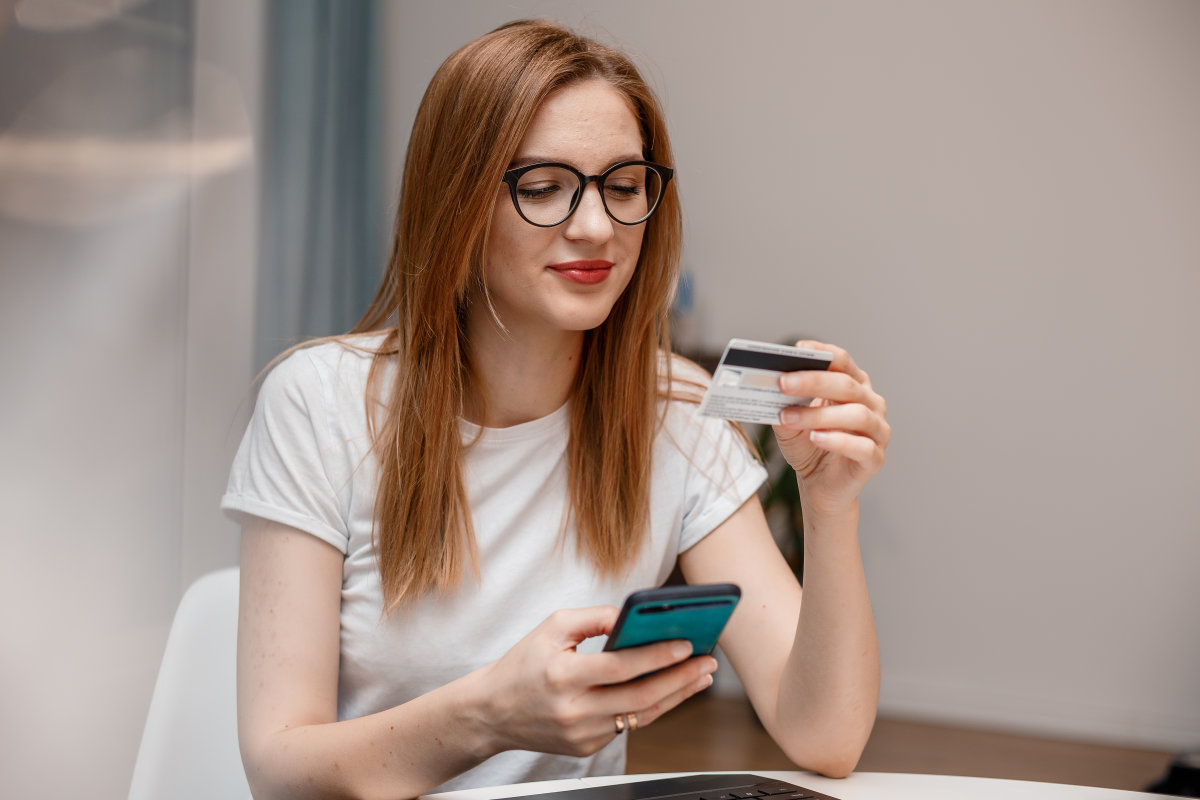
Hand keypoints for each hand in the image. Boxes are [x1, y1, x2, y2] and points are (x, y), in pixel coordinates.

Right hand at [475, 606, 717, 756]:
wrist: (493, 712)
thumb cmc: (524, 663)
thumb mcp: (552, 627)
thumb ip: (594, 617)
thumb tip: (633, 615)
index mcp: (563, 675)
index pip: (620, 666)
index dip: (657, 655)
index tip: (687, 644)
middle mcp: (574, 709)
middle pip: (640, 696)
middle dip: (681, 678)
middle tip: (707, 662)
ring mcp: (582, 733)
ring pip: (641, 715)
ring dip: (676, 695)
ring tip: (700, 676)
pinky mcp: (587, 747)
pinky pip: (627, 725)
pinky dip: (652, 706)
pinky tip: (671, 690)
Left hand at [772, 341, 889, 516]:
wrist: (819, 484)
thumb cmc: (807, 446)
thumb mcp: (789, 422)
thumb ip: (784, 403)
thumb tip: (770, 387)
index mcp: (853, 386)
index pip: (842, 361)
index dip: (823, 352)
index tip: (799, 348)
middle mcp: (871, 404)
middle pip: (847, 385)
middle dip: (812, 381)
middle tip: (782, 382)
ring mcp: (877, 431)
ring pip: (855, 414)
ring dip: (818, 414)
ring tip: (788, 417)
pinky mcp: (875, 458)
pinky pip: (861, 446)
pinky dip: (837, 440)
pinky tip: (815, 438)